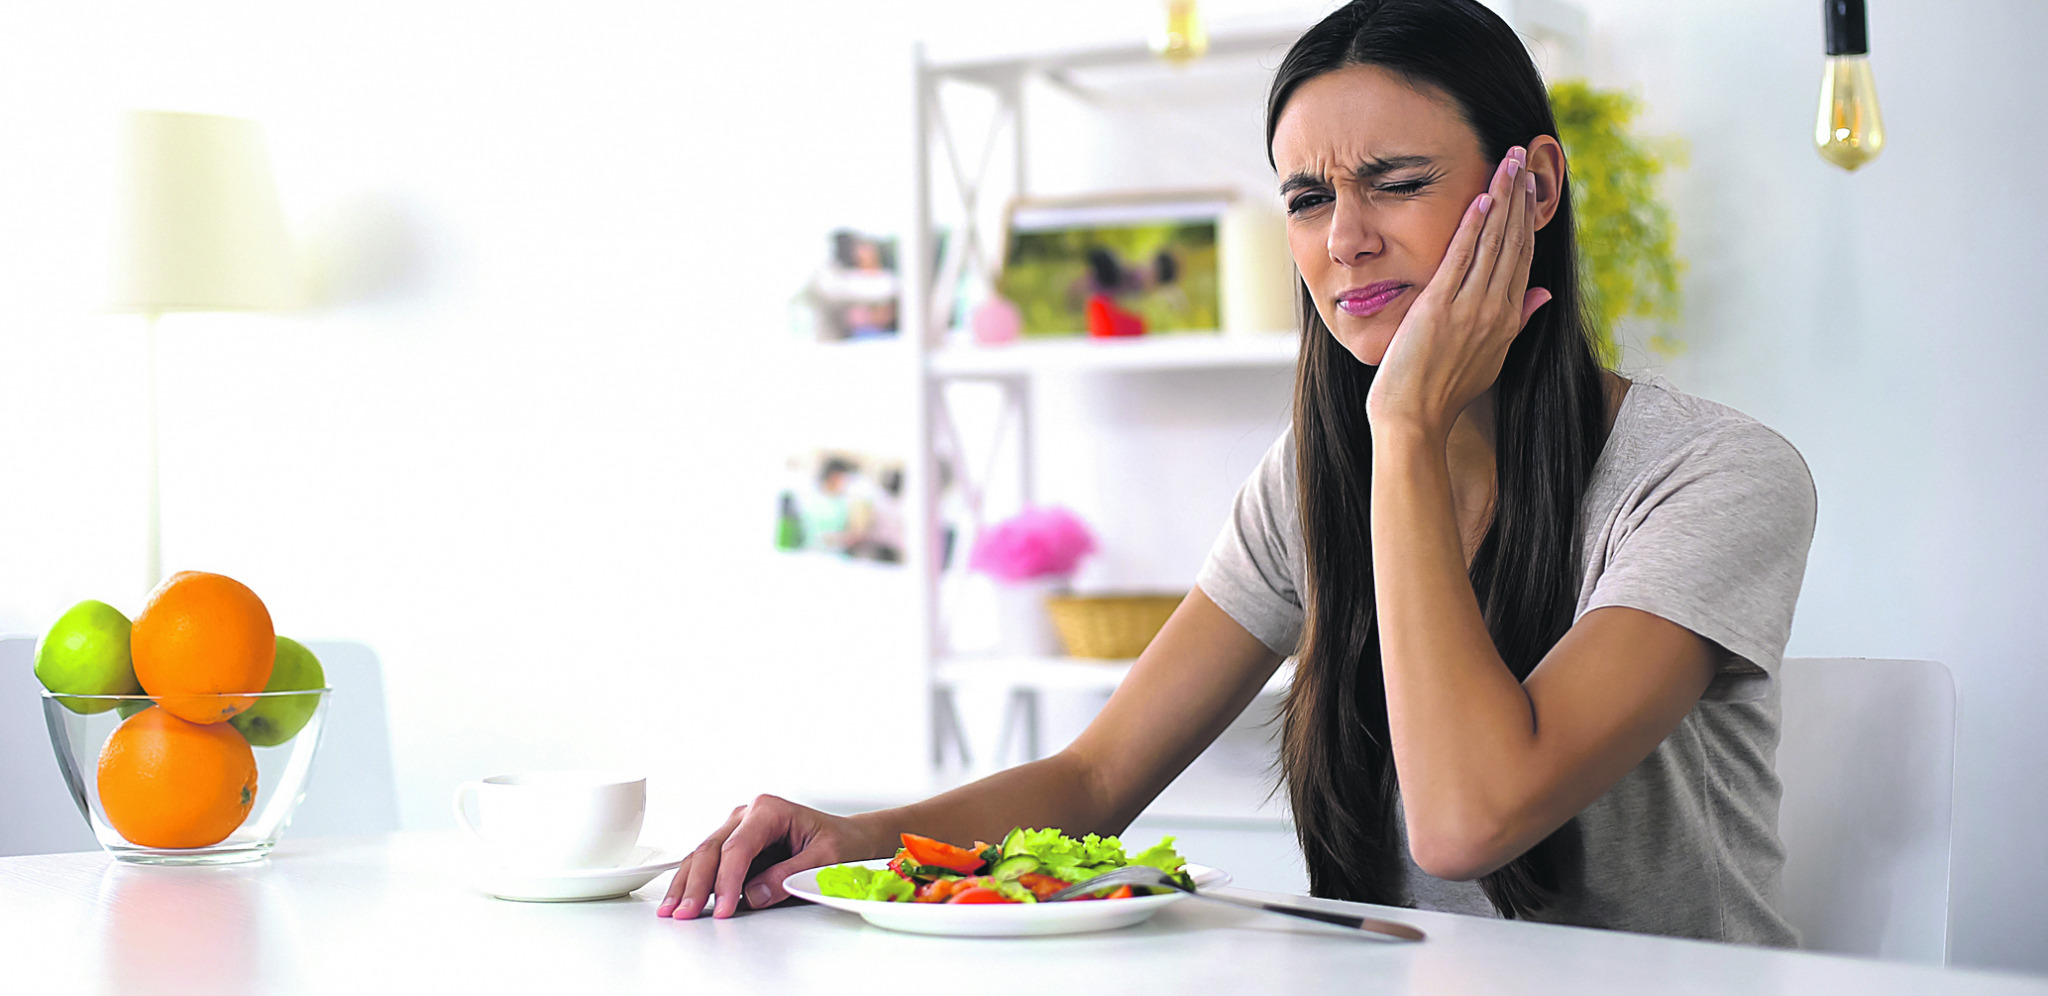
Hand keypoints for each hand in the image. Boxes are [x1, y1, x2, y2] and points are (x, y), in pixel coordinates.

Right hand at [657, 794, 887, 919]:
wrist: (850, 838)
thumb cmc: (841, 842)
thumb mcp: (824, 859)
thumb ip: (789, 875)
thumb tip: (754, 895)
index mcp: (770, 810)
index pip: (738, 847)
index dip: (727, 879)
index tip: (723, 907)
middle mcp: (748, 815)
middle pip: (712, 849)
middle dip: (697, 884)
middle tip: (685, 913)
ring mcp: (737, 829)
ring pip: (702, 855)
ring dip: (687, 884)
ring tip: (672, 911)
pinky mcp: (734, 846)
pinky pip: (709, 863)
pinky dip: (694, 883)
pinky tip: (681, 900)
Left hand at [1365, 145, 1552, 439]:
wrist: (1414, 419)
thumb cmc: (1443, 392)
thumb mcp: (1490, 358)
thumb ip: (1517, 322)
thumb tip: (1543, 295)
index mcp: (1508, 321)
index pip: (1523, 257)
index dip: (1527, 217)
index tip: (1530, 184)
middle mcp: (1496, 311)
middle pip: (1514, 242)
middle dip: (1520, 196)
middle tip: (1523, 155)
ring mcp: (1470, 309)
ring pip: (1493, 244)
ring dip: (1502, 199)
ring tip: (1509, 161)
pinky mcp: (1440, 309)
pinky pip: (1461, 259)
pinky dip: (1473, 227)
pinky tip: (1482, 198)